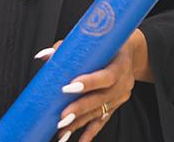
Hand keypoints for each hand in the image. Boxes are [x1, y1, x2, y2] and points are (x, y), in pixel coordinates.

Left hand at [35, 30, 149, 141]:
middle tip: (62, 117)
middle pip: (101, 99)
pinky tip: (79, 141)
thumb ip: (70, 48)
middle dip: (80, 109)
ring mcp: (120, 97)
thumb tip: (44, 56)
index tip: (68, 87)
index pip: (106, 76)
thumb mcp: (96, 41)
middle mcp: (123, 83)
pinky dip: (90, 132)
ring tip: (62, 131)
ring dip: (80, 123)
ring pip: (99, 112)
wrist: (129, 52)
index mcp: (120, 64)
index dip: (89, 83)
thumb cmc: (108, 44)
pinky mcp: (115, 106)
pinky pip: (102, 121)